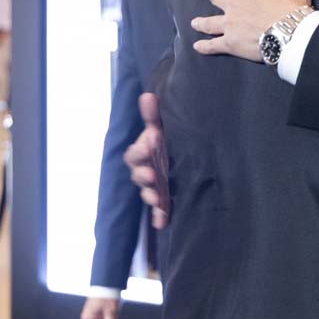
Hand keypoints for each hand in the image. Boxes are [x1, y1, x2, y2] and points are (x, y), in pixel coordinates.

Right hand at [124, 93, 169, 229]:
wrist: (185, 158)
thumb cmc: (166, 143)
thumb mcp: (162, 128)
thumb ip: (154, 116)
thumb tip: (148, 95)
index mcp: (143, 154)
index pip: (134, 154)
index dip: (139, 151)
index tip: (150, 144)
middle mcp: (146, 171)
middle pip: (138, 176)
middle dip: (143, 176)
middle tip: (152, 175)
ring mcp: (154, 187)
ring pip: (148, 194)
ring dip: (151, 197)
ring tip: (158, 199)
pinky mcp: (164, 199)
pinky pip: (159, 210)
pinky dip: (159, 216)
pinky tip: (161, 222)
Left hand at [190, 0, 312, 61]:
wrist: (290, 31)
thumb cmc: (290, 2)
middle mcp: (234, 5)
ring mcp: (231, 25)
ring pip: (212, 23)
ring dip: (202, 22)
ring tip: (194, 22)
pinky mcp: (232, 43)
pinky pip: (214, 45)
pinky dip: (205, 46)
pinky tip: (197, 46)